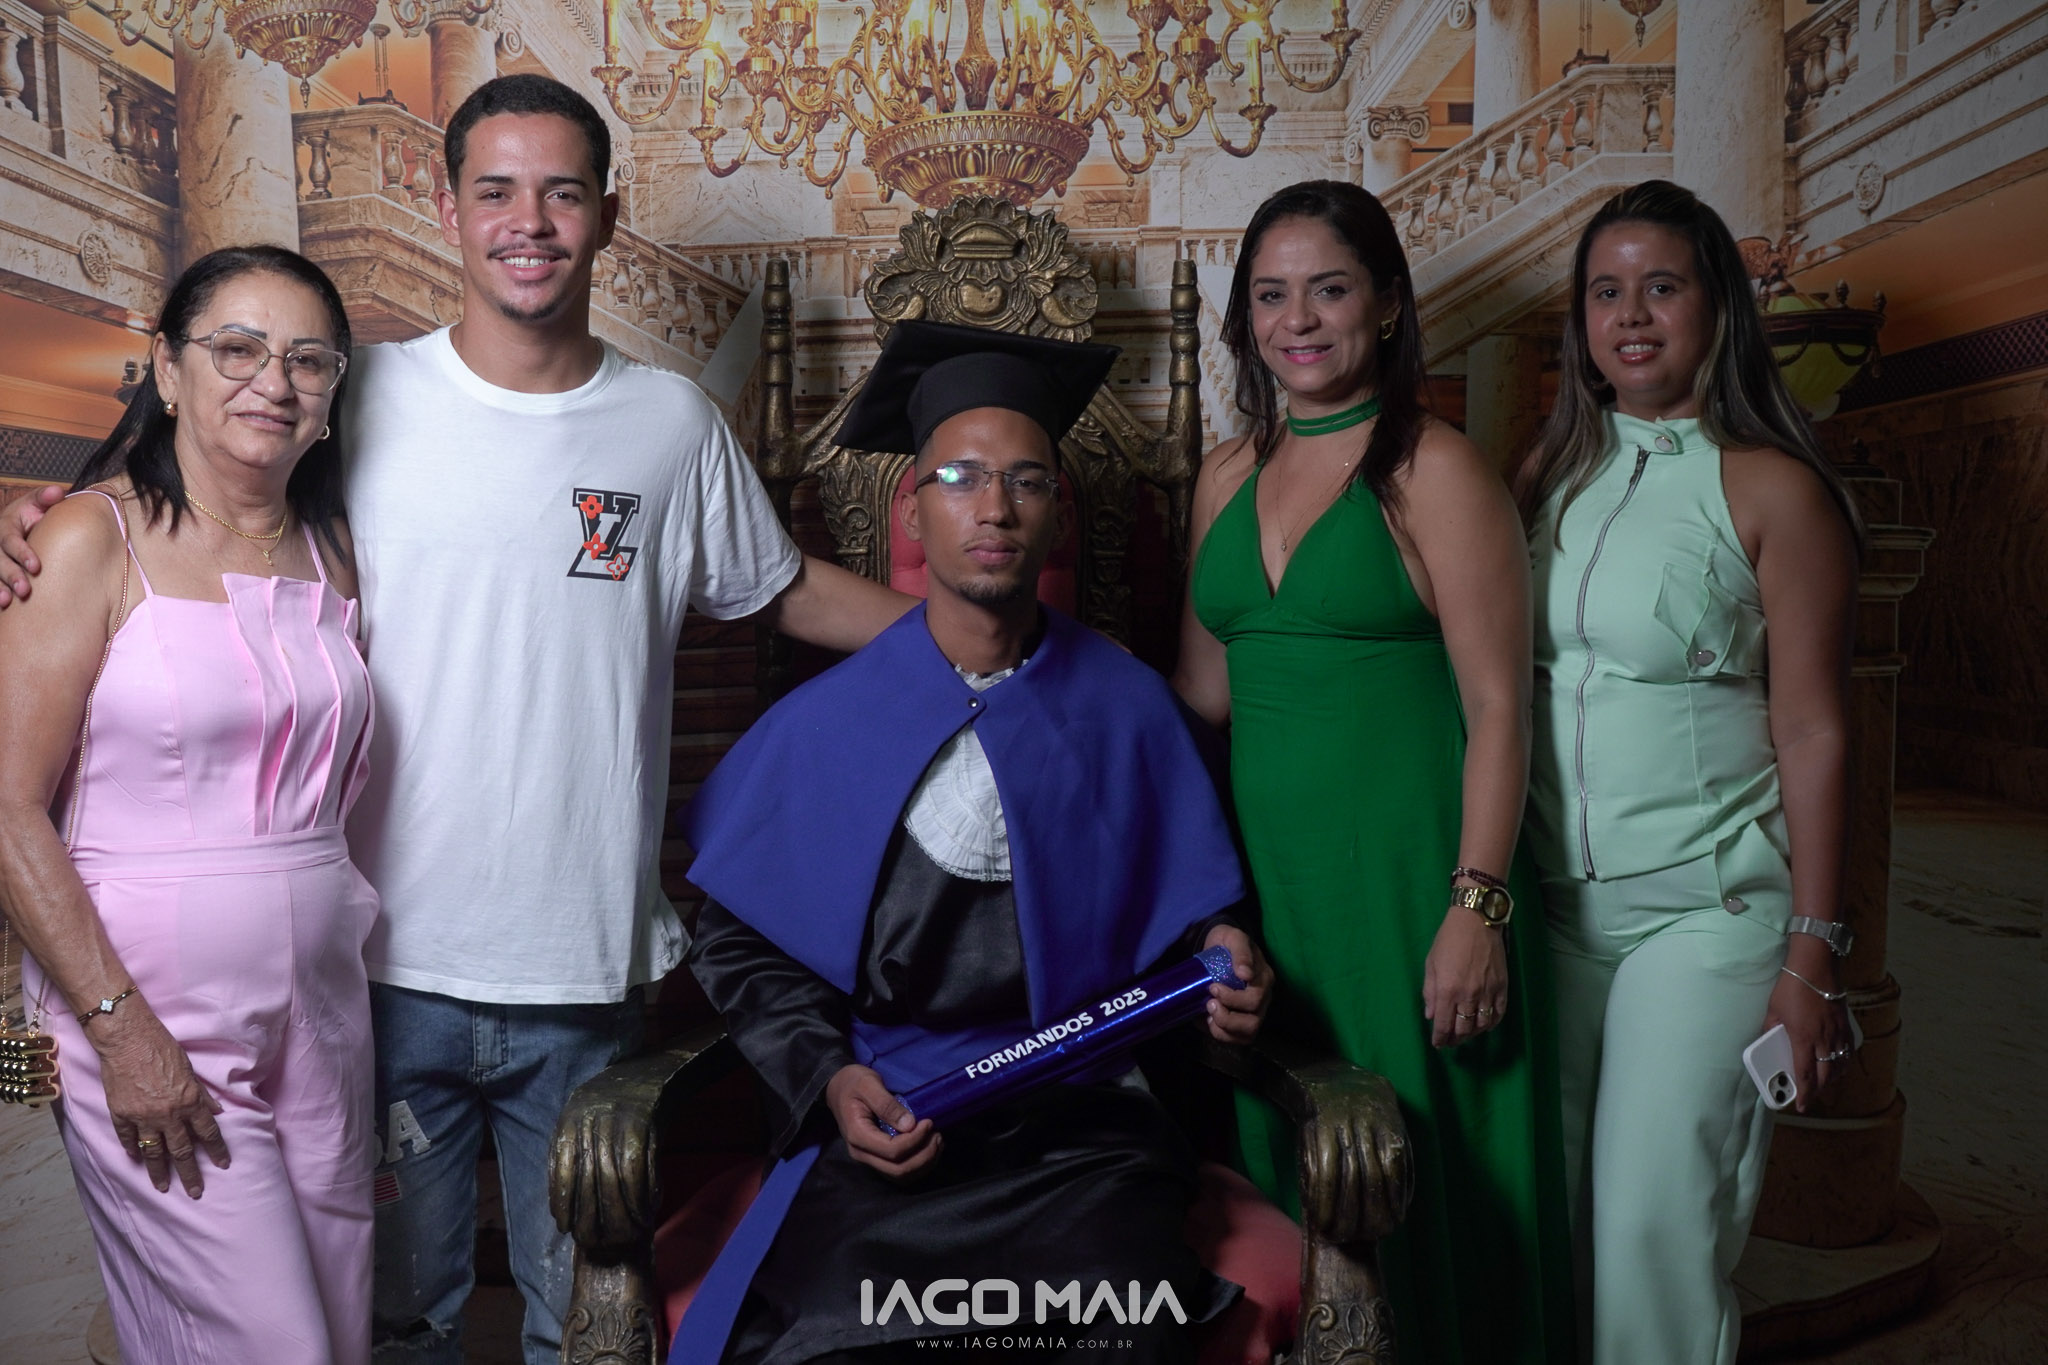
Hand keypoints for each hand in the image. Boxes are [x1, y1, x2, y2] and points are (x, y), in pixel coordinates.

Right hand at [0, 485, 62, 606]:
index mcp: (5, 527)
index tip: (36, 567)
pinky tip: (2, 605)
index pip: (10, 541)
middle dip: (11, 575)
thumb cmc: (32, 513)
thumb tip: (59, 491)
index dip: (21, 553)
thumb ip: (45, 498)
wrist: (20, 524)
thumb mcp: (35, 503)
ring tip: (7, 601)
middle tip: (25, 590)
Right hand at [91, 1004, 230, 1196]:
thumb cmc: (162, 1047)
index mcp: (189, 1101)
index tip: (223, 1165)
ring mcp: (142, 1116)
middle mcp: (168, 1114)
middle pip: (182, 1150)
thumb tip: (217, 1110)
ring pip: (153, 1152)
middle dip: (190, 1173)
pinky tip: (136, 1159)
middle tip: (195, 1192)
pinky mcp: (120, 1114)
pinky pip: (128, 1138)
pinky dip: (132, 1149)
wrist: (128, 1039)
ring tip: (163, 1187)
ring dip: (159, 1171)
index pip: (208, 1133)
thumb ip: (202, 1093)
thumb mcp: (190, 1069)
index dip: (217, 1151)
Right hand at [825, 1064, 941, 1180]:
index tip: (928, 1122)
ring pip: (901, 1176)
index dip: (915, 1139)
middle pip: (899, 1170)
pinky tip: (928, 1148)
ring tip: (937, 1141)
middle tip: (937, 1135)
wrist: (839, 1088)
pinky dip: (919, 1165)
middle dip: (924, 1156)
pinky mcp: (877, 1159)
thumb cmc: (853, 1083)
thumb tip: (910, 1125)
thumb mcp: (869, 1084)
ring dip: (924, 1163)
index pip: (893, 1151)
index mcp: (858, 1135)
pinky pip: (900, 1172)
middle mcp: (861, 1154)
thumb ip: (887, 1105)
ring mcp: (869, 1159)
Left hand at [1202, 925, 1271, 1043]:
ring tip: (1208, 1015)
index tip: (1212, 987)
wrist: (1219, 947)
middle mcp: (1264, 999)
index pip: (1255, 998)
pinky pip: (1237, 1039)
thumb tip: (1245, 974)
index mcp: (1264, 979)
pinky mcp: (1242, 1021)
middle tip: (1209, 1002)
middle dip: (1226, 1017)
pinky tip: (1207, 1021)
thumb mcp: (1233, 937)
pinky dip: (1219, 1034)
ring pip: (1247, 1035)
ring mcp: (1255, 1012)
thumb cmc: (1227, 942)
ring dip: (1223, 1030)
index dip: (1232, 999)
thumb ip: (1241, 952)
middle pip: (1253, 1023)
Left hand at [1422, 905, 1508, 1047]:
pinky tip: (1484, 1024)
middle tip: (1450, 1042)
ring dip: (1473, 1034)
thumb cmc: (1448, 940)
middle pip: (1464, 1029)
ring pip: (1482, 1025)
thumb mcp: (1431, 964)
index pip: (1444, 1025)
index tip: (1438, 1044)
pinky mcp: (1502, 987)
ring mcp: (1488, 993)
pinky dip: (1491, 1024)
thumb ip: (1430, 992)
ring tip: (1465, 1034)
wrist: (1476, 921)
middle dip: (1455, 1039)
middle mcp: (1469, 996)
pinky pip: (1499, 1014)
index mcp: (1448, 990)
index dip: (1440, 1039)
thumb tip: (1431, 1016)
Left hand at [1762, 955, 1852, 1114]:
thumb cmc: (1792, 987)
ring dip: (1833, 1079)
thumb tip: (1769, 1041)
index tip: (1801, 1106)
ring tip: (1824, 1084)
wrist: (1816, 967)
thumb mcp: (1773, 1010)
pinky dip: (1844, 1063)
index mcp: (1803, 1038)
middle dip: (1819, 1091)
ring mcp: (1838, 1033)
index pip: (1805, 1075)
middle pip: (1826, 1076)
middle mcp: (1824, 1040)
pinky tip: (1839, 1065)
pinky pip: (1849, 1052)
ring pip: (1840, 1066)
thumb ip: (1771, 1029)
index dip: (1805, 1094)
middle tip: (1811, 1097)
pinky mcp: (1846, 1026)